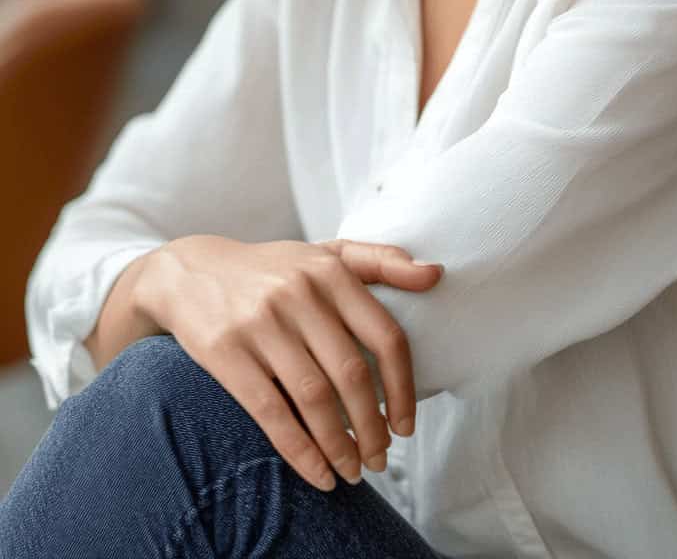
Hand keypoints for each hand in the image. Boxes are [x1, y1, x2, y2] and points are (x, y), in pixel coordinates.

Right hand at [137, 234, 442, 490]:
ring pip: (314, 399)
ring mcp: (260, 323)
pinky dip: (300, 451)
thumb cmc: (272, 269)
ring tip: (354, 471)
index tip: (407, 425)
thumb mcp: (326, 253)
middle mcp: (298, 293)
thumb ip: (382, 261)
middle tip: (381, 459)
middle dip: (374, 428)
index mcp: (330, 270)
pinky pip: (271, 412)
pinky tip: (318, 473)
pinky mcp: (226, 352)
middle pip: (352, 375)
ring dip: (341, 446)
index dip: (404, 387)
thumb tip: (437, 274)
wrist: (189, 271)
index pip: (385, 335)